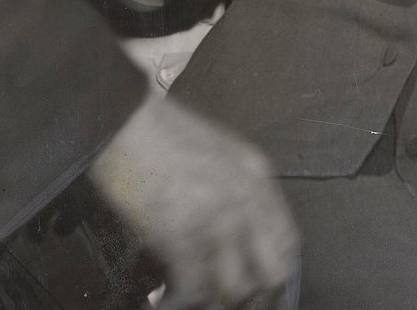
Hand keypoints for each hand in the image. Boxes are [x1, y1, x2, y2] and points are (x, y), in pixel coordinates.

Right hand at [91, 96, 298, 308]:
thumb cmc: (170, 134)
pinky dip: (184, 295)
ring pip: (233, 289)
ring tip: (198, 289)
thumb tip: (241, 237)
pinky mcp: (180, 237)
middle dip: (251, 290)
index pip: (286, 241)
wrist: (129, 123)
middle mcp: (247, 202)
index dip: (273, 268)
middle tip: (227, 292)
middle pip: (269, 272)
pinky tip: (170, 290)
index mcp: (259, 178)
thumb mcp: (224, 154)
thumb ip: (239, 191)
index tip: (257, 282)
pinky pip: (194, 288)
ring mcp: (216, 221)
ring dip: (215, 294)